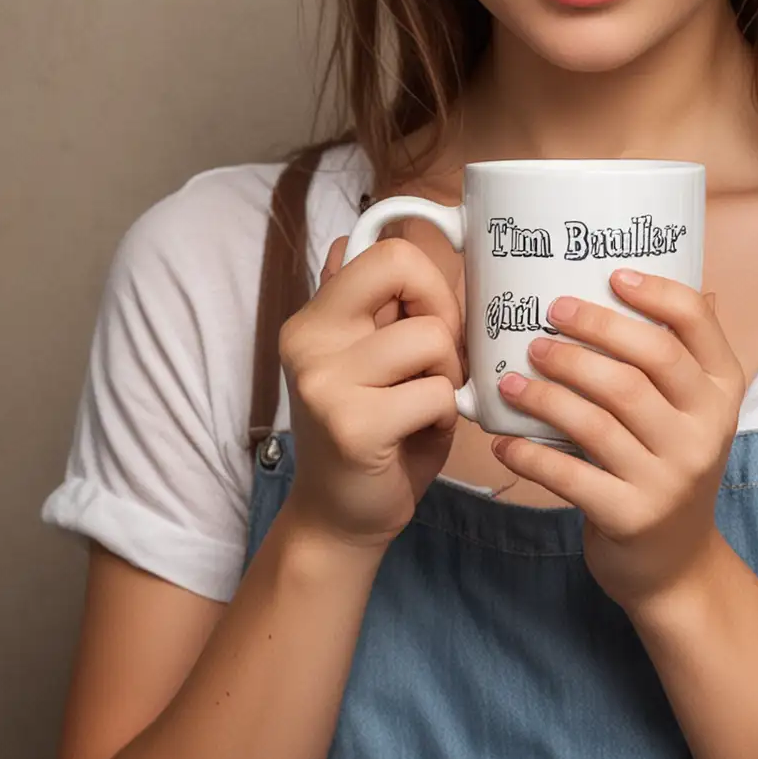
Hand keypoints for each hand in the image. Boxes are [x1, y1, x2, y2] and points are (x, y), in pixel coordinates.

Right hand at [276, 232, 466, 553]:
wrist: (339, 519)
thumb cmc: (370, 433)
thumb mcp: (365, 360)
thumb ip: (364, 304)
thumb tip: (353, 239)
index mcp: (315, 316)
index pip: (387, 251)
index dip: (430, 280)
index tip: (437, 317)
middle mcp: (309, 339)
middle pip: (406, 269)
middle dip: (444, 314)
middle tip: (438, 362)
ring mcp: (325, 381)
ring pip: (431, 338)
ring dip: (448, 375)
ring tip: (425, 404)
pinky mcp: (352, 425)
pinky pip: (436, 393)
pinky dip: (444, 416)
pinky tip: (418, 434)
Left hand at [493, 272, 744, 615]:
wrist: (675, 564)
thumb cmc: (668, 464)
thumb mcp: (689, 410)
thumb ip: (677, 352)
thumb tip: (652, 273)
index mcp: (721, 392)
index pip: (696, 325)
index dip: (656, 293)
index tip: (611, 275)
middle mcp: (704, 431)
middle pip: (643, 365)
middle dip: (587, 335)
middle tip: (546, 321)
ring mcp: (670, 477)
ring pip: (598, 418)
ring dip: (547, 392)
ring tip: (511, 377)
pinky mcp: (630, 515)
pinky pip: (570, 475)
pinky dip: (530, 454)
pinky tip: (502, 438)